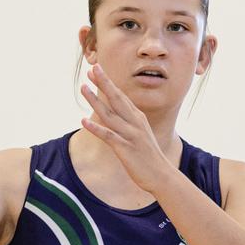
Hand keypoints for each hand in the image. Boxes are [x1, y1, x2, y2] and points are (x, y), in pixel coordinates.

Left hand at [80, 64, 177, 194]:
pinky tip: (83, 121)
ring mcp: (130, 135)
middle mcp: (135, 123)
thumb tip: (119, 116)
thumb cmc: (149, 157)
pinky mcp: (125, 148)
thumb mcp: (140, 135)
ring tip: (82, 88)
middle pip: (116, 99)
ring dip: (95, 100)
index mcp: (138, 118)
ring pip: (109, 114)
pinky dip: (95, 128)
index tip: (97, 71)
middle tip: (92, 69)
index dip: (108, 83)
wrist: (161, 175)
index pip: (121, 96)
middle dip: (103, 83)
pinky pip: (108, 136)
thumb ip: (130, 124)